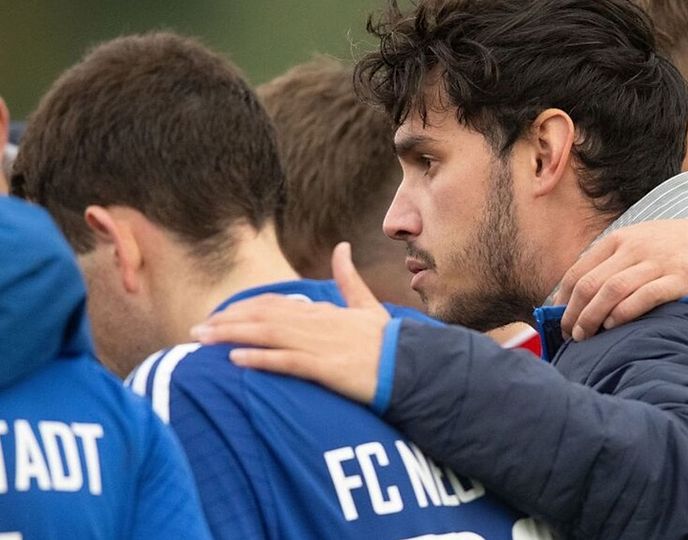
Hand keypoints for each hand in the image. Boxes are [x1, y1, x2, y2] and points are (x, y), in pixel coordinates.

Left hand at [190, 242, 389, 404]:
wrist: (412, 366)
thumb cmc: (389, 340)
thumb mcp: (368, 305)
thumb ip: (349, 278)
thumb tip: (342, 246)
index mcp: (324, 311)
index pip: (275, 304)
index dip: (243, 309)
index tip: (218, 317)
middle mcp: (318, 324)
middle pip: (263, 318)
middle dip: (226, 323)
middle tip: (194, 331)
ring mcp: (322, 346)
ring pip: (268, 335)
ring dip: (232, 337)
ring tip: (202, 342)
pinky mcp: (327, 369)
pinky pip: (288, 361)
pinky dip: (261, 359)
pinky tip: (236, 361)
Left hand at [555, 216, 687, 340]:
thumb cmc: (681, 249)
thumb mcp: (643, 243)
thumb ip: (615, 263)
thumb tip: (580, 295)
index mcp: (621, 239)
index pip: (578, 271)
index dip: (563, 299)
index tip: (556, 319)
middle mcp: (636, 248)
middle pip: (590, 283)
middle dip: (573, 313)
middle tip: (569, 335)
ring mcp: (659, 262)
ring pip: (611, 291)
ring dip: (592, 317)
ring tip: (584, 337)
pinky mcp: (681, 279)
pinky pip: (644, 297)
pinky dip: (624, 313)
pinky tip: (613, 327)